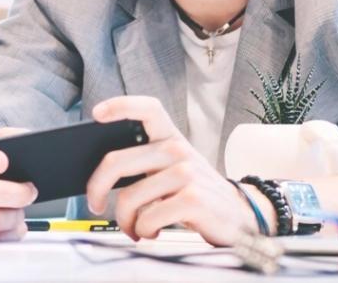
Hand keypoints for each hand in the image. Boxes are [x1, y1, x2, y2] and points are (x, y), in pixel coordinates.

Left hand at [86, 96, 257, 244]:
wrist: (241, 218)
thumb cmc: (197, 194)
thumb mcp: (173, 171)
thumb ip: (145, 164)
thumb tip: (100, 174)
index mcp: (171, 138)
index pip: (147, 109)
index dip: (119, 106)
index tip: (96, 114)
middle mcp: (178, 150)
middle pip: (116, 162)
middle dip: (96, 188)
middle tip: (95, 205)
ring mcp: (186, 173)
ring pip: (129, 197)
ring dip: (125, 221)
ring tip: (135, 227)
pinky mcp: (193, 199)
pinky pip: (148, 218)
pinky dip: (143, 230)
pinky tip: (151, 232)